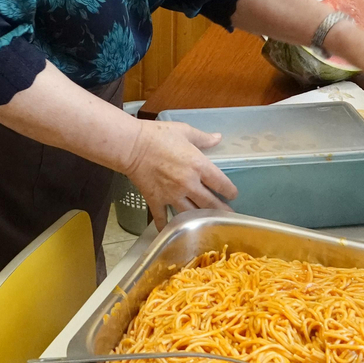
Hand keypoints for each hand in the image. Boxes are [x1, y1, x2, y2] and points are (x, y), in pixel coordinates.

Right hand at [123, 119, 238, 227]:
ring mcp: (172, 195)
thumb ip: (203, 137)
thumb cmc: (157, 135)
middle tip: (228, 215)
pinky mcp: (156, 200)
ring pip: (192, 213)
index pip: (221, 183)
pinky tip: (170, 231)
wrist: (131, 146)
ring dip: (201, 219)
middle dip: (221, 210)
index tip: (233, 194)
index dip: (230, 191)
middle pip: (210, 203)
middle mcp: (189, 184)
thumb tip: (218, 137)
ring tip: (209, 223)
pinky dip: (166, 226)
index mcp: (199, 166)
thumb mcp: (184, 131)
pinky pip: (163, 218)